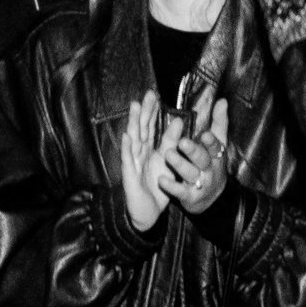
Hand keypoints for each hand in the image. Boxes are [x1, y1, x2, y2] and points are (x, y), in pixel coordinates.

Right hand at [119, 90, 174, 231]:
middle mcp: (138, 152)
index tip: (155, 94)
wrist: (147, 212)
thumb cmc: (155, 187)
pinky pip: (128, 160)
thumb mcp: (167, 161)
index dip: (152, 111)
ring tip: (136, 106)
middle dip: (144, 111)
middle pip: (141, 128)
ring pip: (133, 139)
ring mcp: (132, 162)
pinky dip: (127, 147)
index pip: (149, 126)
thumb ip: (171, 142)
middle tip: (148, 93)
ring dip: (134, 122)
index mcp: (148, 149)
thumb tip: (178, 121)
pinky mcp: (129, 174)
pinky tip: (127, 136)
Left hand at [156, 96, 231, 214]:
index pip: (216, 146)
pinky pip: (181, 192)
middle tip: (182, 142)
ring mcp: (201, 184)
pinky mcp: (190, 198)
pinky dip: (171, 186)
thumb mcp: (218, 145)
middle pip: (202, 160)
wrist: (214, 198)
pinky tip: (161, 179)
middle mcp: (210, 169)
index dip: (210, 141)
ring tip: (168, 154)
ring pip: (190, 174)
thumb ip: (219, 123)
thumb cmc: (212, 165)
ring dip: (180, 164)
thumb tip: (222, 100)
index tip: (204, 133)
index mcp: (216, 155)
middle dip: (193, 151)